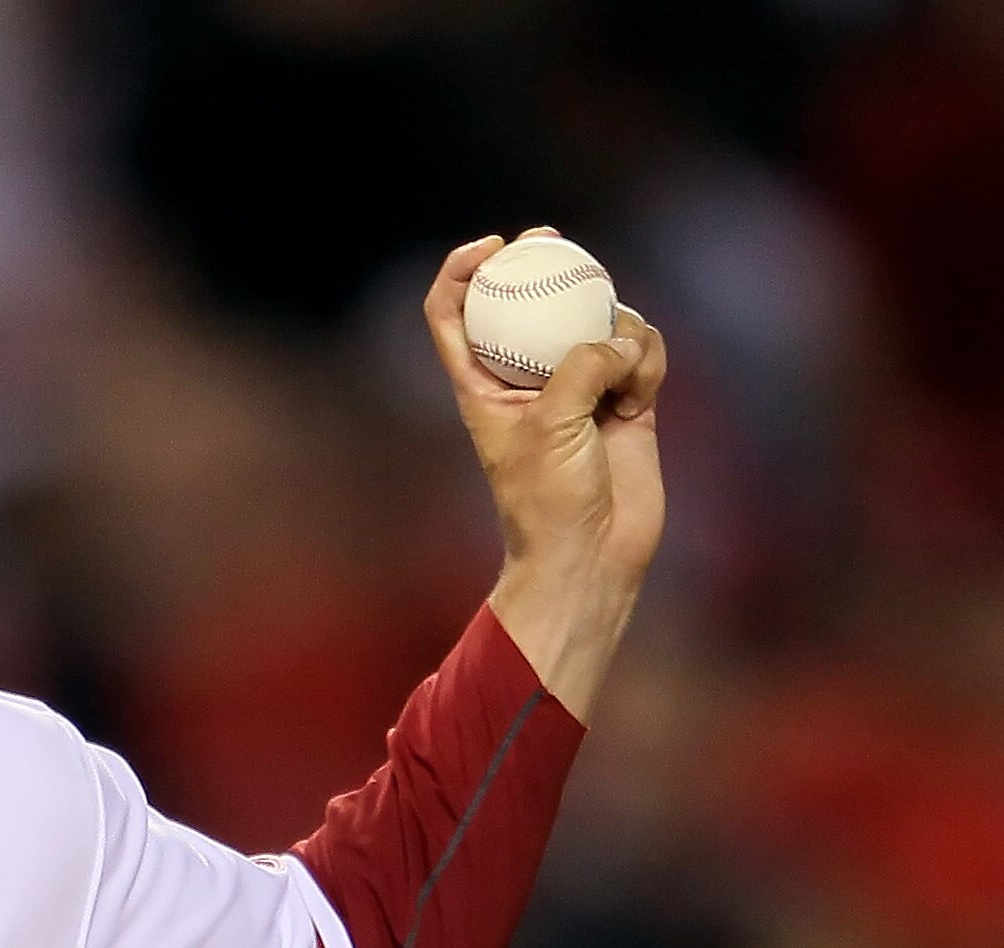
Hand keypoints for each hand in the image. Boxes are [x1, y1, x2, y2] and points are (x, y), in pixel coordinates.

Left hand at [424, 229, 668, 720]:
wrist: (592, 553)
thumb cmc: (549, 501)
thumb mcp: (552, 425)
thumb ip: (580, 367)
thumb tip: (619, 338)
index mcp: (482, 386)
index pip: (453, 316)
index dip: (461, 272)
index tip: (491, 247)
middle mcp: (527, 380)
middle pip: (528, 303)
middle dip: (542, 266)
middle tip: (554, 241)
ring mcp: (579, 388)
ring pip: (598, 322)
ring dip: (617, 331)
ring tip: (622, 379)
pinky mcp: (626, 401)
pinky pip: (641, 352)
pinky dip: (648, 358)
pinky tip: (645, 390)